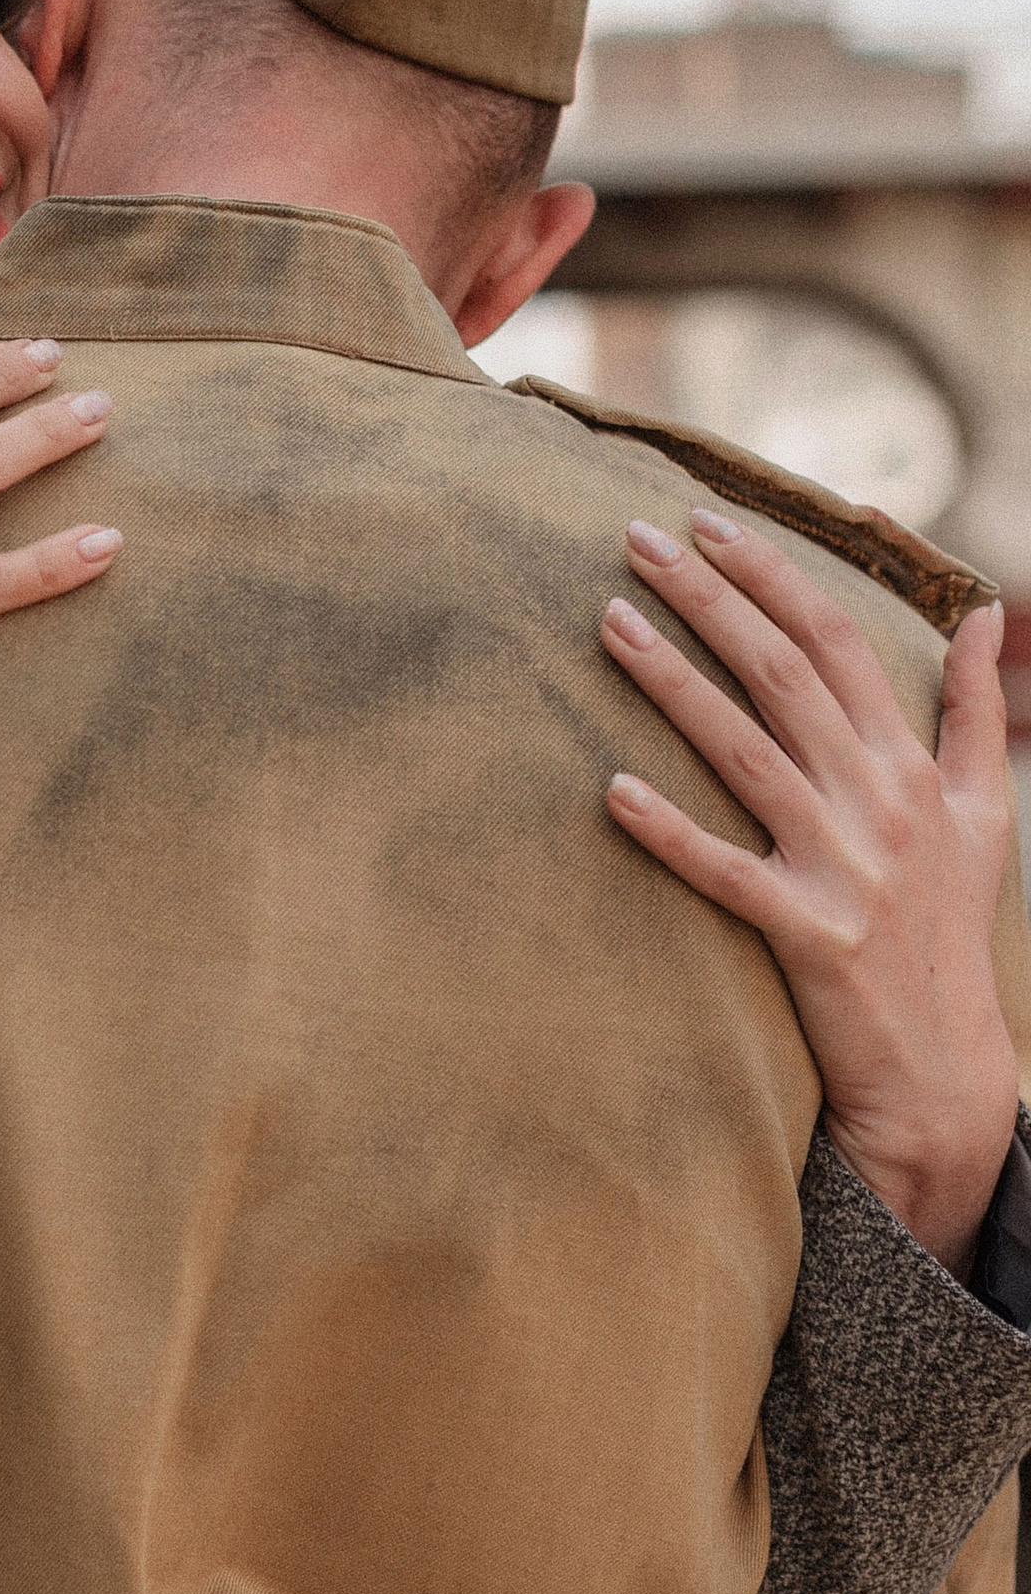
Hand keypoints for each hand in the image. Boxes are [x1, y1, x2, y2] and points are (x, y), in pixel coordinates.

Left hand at [599, 510, 1018, 1271]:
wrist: (946, 1071)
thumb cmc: (950, 927)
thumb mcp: (987, 814)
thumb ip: (980, 710)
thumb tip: (984, 613)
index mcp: (913, 765)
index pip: (838, 641)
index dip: (773, 576)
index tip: (710, 522)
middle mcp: (881, 804)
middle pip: (783, 675)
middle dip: (709, 598)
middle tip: (634, 537)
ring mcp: (844, 868)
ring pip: (746, 753)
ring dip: (674, 682)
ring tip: (606, 621)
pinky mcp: (806, 935)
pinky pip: (725, 872)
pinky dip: (669, 831)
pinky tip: (610, 790)